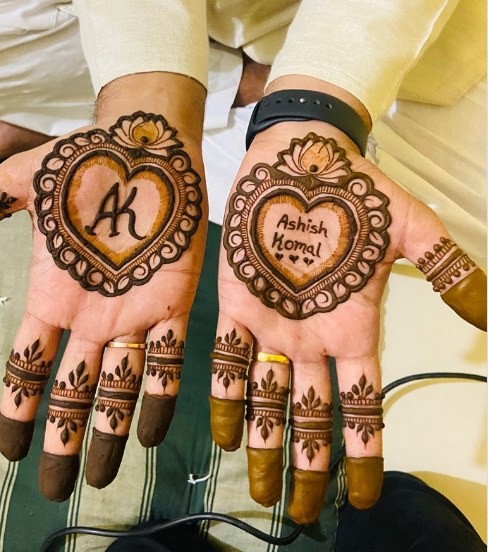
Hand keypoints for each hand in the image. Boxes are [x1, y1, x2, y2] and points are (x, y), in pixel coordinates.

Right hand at [0, 74, 207, 501]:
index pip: (27, 368)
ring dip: (109, 431)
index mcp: (52, 297)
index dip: (18, 410)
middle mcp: (90, 317)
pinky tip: (150, 434)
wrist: (145, 150)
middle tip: (58, 486)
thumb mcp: (17, 185)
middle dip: (63, 438)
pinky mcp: (173, 303)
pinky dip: (159, 397)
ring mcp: (132, 314)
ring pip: (118, 388)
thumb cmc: (83, 163)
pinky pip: (167, 360)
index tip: (12, 450)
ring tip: (101, 474)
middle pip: (71, 392)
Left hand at [209, 120, 485, 523]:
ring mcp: (272, 324)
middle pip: (311, 416)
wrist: (301, 159)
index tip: (360, 496)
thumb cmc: (355, 192)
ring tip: (260, 489)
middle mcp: (311, 339)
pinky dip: (228, 397)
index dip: (364, 452)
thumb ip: (449, 271)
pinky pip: (228, 360)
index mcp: (354, 329)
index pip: (363, 405)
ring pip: (267, 399)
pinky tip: (225, 434)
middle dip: (307, 464)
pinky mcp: (235, 304)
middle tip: (300, 515)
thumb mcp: (411, 230)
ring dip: (264, 445)